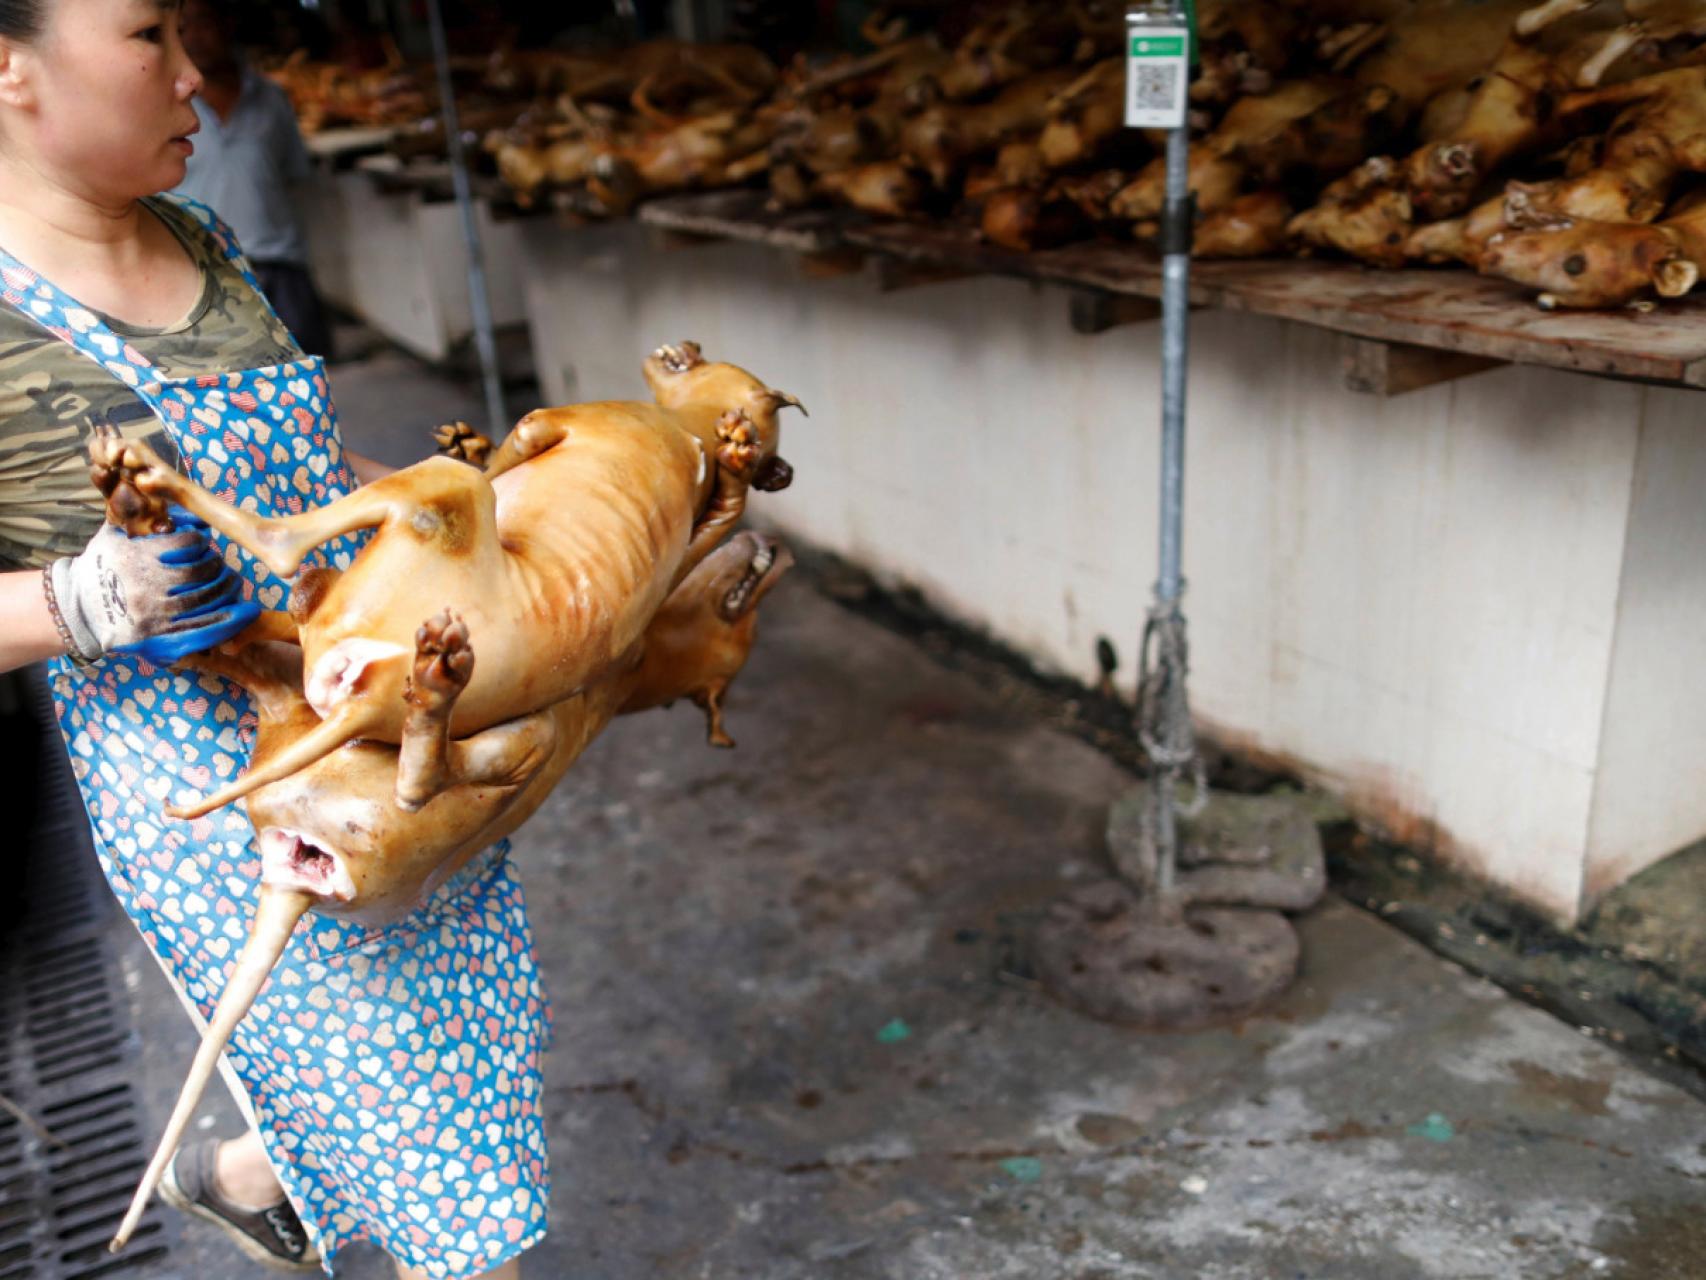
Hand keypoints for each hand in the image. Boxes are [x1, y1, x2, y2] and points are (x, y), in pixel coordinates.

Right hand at [48, 506, 259, 663]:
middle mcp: (148, 586)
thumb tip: (189, 513)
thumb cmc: (102, 567)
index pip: (189, 544)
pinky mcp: (160, 639)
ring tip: (234, 585)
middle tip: (226, 569)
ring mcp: (155, 615)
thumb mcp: (116, 535)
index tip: (204, 545)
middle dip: (220, 568)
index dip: (202, 543)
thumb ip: (145, 516)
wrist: (79, 609)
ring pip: (208, 600)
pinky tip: (246, 613)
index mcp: (139, 557)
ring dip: (228, 591)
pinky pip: (204, 630)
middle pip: (203, 573)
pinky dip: (230, 621)